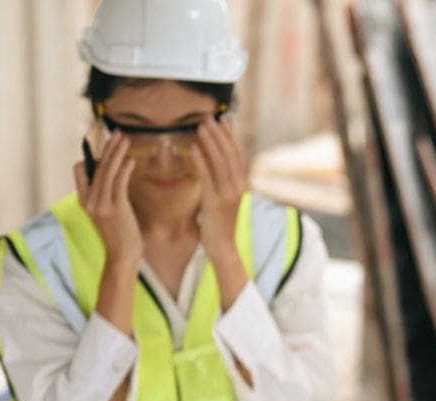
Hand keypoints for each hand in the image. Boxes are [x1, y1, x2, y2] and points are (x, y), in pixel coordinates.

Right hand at [74, 134, 141, 266]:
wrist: (122, 256)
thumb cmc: (119, 234)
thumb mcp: (108, 213)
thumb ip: (106, 195)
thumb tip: (115, 176)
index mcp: (84, 200)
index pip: (80, 171)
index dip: (92, 156)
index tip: (106, 146)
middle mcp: (89, 200)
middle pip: (97, 167)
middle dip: (108, 147)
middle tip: (117, 133)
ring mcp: (101, 204)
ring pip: (107, 171)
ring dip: (116, 152)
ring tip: (125, 139)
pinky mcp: (115, 208)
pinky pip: (119, 183)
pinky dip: (124, 169)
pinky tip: (131, 160)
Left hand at [190, 115, 247, 272]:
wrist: (223, 248)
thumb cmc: (220, 224)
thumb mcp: (224, 200)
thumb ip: (222, 183)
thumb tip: (214, 166)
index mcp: (241, 184)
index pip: (238, 154)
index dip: (231, 136)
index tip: (224, 120)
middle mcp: (237, 187)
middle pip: (230, 154)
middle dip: (220, 134)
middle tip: (209, 117)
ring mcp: (227, 194)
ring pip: (220, 162)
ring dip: (210, 142)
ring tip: (201, 126)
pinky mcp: (215, 202)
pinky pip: (207, 177)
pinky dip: (201, 161)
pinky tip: (194, 148)